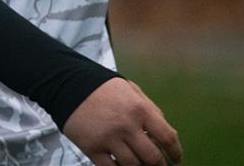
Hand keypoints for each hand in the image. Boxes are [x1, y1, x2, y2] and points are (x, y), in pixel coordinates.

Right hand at [62, 77, 182, 165]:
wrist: (67, 85)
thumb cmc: (102, 87)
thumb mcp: (131, 90)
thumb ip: (151, 109)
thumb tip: (166, 132)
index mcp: (140, 109)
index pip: (168, 138)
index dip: (176, 153)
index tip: (176, 159)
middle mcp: (127, 126)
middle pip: (153, 158)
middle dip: (159, 165)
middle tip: (158, 165)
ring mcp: (109, 139)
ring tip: (139, 164)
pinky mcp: (92, 148)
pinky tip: (120, 165)